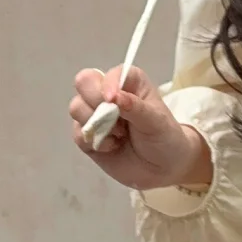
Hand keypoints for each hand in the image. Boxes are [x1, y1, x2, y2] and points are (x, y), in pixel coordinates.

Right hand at [69, 64, 211, 192]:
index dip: (108, 84)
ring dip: (96, 124)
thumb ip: (135, 107)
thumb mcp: (156, 121)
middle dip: (95, 101)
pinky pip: (77, 133)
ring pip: (76, 107)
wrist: (163, 169)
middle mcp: (110, 93)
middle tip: (114, 118)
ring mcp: (96, 114)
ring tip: (120, 135)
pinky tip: (112, 147)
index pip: (111, 73)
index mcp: (131, 82)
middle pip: (84, 82)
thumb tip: (114, 96)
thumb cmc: (164, 137)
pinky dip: (93, 141)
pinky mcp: (88, 135)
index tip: (112, 100)